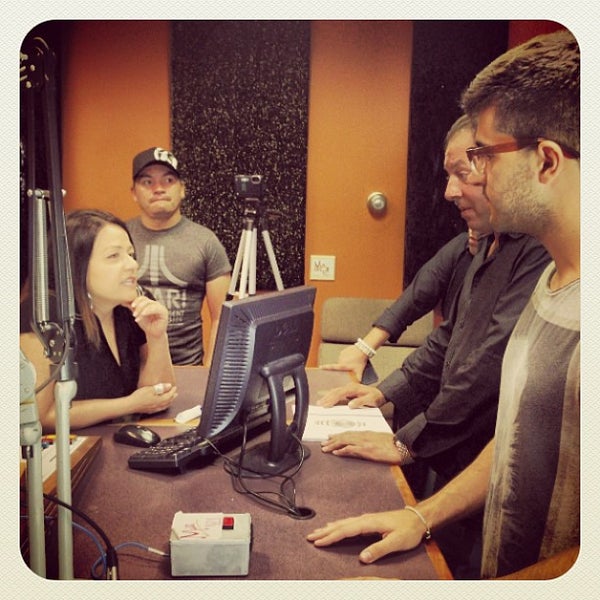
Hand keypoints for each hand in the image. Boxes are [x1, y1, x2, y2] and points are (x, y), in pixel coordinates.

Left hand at [128, 295, 168, 338]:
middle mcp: (156, 304)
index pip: (143, 298)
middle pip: (146, 300)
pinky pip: (156, 308)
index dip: (136, 300)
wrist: (153, 333)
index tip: (131, 306)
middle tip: (133, 314)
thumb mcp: (138, 314)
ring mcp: (160, 307)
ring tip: (136, 317)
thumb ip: (133, 308)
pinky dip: (147, 311)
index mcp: (150, 303)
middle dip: (138, 307)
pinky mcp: (164, 312)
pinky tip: (142, 316)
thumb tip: (123, 302)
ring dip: (142, 310)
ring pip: (150, 304)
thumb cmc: (146, 324)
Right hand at [128, 383, 176, 413]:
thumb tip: (169, 386)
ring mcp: (154, 409)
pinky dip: (164, 406)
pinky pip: (160, 408)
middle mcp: (158, 406)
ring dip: (169, 402)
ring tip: (171, 399)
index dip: (172, 391)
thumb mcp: (151, 389)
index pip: (169, 395)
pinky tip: (162, 405)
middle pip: (168, 401)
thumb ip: (161, 388)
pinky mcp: (150, 411)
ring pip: (165, 406)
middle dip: (173, 397)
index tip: (174, 387)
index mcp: (160, 400)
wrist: (130, 405)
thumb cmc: (139, 397)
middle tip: (175, 393)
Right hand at [306, 509, 424, 563]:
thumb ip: (379, 549)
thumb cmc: (408, 530)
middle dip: (325, 532)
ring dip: (330, 528)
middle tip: (310, 537)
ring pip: (344, 523)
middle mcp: (365, 519)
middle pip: (341, 525)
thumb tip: (362, 558)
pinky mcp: (370, 521)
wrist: (418, 518)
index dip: (331, 537)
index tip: (318, 542)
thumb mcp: (396, 542)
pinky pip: (349, 522)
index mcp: (369, 523)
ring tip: (318, 531)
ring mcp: (367, 519)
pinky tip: (336, 526)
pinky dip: (339, 525)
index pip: (345, 530)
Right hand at [315, 382, 385, 407]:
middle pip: (335, 391)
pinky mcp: (349, 392)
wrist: (381, 394)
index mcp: (353, 388)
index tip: (326, 405)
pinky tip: (327, 400)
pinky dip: (331, 396)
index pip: (340, 393)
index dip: (332, 399)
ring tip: (320, 403)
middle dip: (326, 398)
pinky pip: (338, 393)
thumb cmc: (376, 397)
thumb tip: (350, 405)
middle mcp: (350, 387)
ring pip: (335, 391)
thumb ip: (360, 402)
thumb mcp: (370, 400)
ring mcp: (349, 388)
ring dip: (327, 397)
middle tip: (319, 405)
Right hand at [320, 345, 367, 380]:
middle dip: (343, 367)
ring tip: (352, 362)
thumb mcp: (360, 370)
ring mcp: (342, 354)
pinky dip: (346, 357)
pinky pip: (343, 356)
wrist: (363, 349)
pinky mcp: (344, 351)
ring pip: (341, 361)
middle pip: (339, 365)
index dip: (326, 367)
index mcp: (343, 365)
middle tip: (350, 367)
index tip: (320, 367)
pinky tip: (352, 358)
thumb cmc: (361, 359)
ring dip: (345, 362)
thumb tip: (357, 384)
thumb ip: (358, 378)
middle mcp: (341, 359)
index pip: (333, 367)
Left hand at [321, 431, 398, 463]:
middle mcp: (363, 436)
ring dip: (333, 445)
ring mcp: (364, 443)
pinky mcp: (367, 450)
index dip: (338, 435)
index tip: (330, 437)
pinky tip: (336, 453)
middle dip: (332, 440)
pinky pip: (352, 449)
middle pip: (344, 436)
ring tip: (325, 448)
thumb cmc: (393, 443)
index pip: (349, 433)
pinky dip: (342, 450)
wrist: (402, 446)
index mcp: (366, 433)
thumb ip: (369, 440)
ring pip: (345, 441)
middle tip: (323, 443)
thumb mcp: (379, 439)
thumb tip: (360, 444)